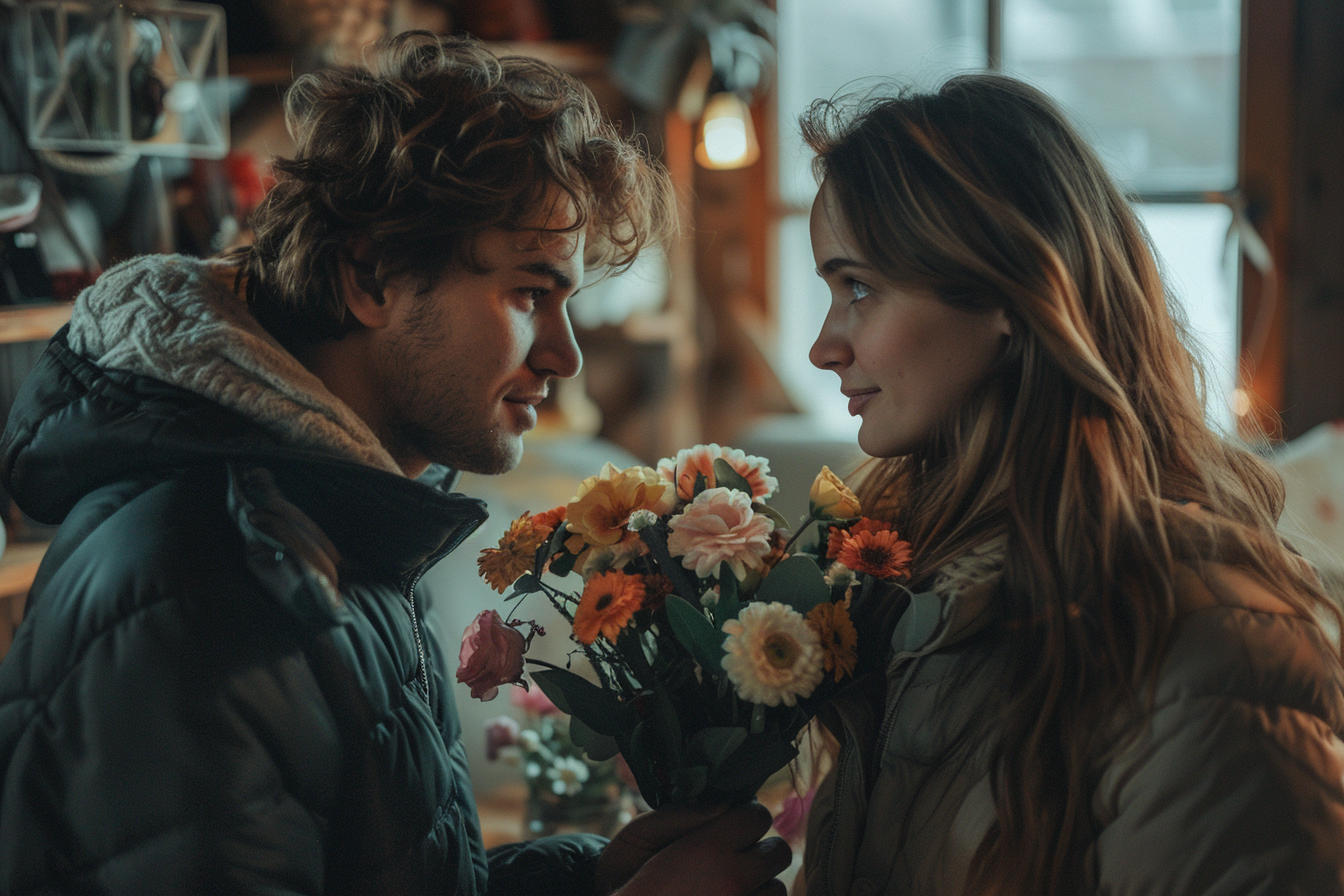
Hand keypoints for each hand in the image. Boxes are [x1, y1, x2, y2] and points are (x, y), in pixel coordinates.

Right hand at [595, 801, 790, 895]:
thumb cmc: (624, 879)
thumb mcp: (639, 835)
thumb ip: (682, 814)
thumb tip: (725, 804)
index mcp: (707, 850)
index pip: (757, 815)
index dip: (746, 816)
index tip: (734, 823)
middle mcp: (731, 882)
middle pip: (778, 852)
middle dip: (760, 849)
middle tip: (737, 856)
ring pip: (777, 889)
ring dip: (760, 885)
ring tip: (730, 888)